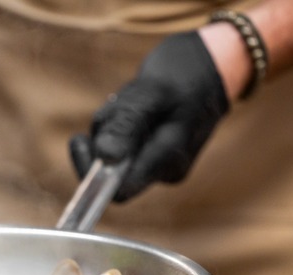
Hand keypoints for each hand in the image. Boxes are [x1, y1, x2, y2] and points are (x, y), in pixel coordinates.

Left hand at [70, 31, 228, 201]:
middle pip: (109, 168)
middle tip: (121, 104)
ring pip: (112, 151)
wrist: (212, 66)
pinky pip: (120, 141)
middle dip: (104, 134)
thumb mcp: (153, 92)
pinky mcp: (151, 150)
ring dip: (111, 122)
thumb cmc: (186, 75)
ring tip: (134, 98)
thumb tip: (103, 156)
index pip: (118, 191)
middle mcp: (163, 170)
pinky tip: (136, 103)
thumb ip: (127, 125)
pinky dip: (119, 121)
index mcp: (167, 164)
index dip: (91, 172)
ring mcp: (158, 162)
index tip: (80, 139)